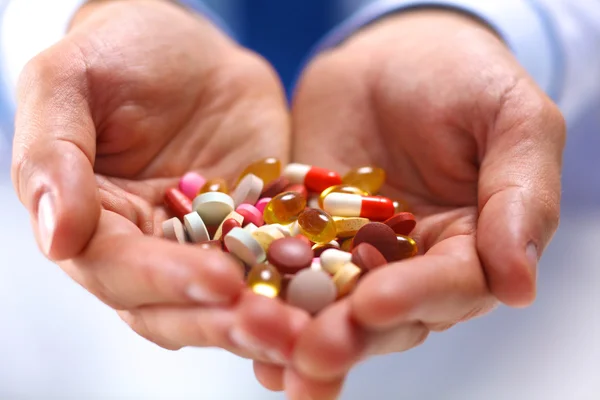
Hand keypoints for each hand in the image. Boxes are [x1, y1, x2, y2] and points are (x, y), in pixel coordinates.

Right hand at [10, 0, 306, 358]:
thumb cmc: (118, 51)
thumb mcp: (68, 82)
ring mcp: (207, 242)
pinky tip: (338, 291)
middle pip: (178, 304)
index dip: (165, 281)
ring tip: (309, 328)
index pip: (118, 270)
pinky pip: (278, 259)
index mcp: (94, 222)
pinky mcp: (256, 227)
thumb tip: (56, 237)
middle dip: (225, 320)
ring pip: (231, 297)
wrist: (189, 44)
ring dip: (268, 316)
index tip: (217, 281)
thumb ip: (53, 154)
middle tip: (278, 329)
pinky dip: (303, 279)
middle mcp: (150, 246)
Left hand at [252, 9, 565, 397]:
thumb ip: (521, 197)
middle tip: (311, 352)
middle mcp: (409, 266)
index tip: (375, 306)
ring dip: (297, 331)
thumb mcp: (512, 121)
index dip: (415, 299)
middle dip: (348, 335)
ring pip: (328, 304)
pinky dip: (262, 293)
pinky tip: (236, 319)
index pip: (450, 288)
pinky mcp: (303, 236)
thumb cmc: (463, 79)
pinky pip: (282, 267)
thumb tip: (520, 287)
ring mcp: (351, 255)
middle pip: (384, 315)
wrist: (392, 56)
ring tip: (266, 350)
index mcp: (469, 248)